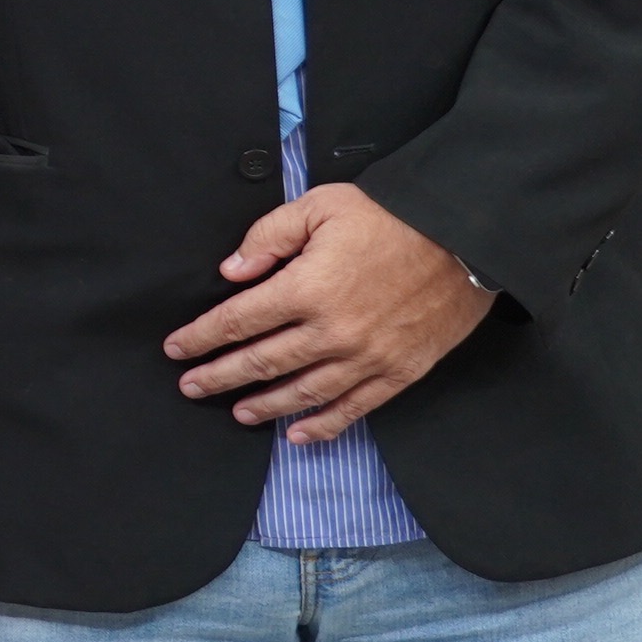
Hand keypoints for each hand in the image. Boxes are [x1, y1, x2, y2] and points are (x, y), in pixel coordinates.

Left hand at [164, 182, 495, 444]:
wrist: (465, 235)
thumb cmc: (390, 216)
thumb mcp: (319, 207)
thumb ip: (268, 237)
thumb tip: (231, 272)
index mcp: (306, 288)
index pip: (238, 322)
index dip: (201, 338)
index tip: (177, 349)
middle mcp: (332, 331)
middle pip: (261, 363)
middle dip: (219, 377)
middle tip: (191, 387)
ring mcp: (367, 356)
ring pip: (303, 392)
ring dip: (265, 406)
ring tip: (236, 411)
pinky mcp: (400, 371)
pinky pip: (354, 407)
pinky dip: (324, 424)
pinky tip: (299, 434)